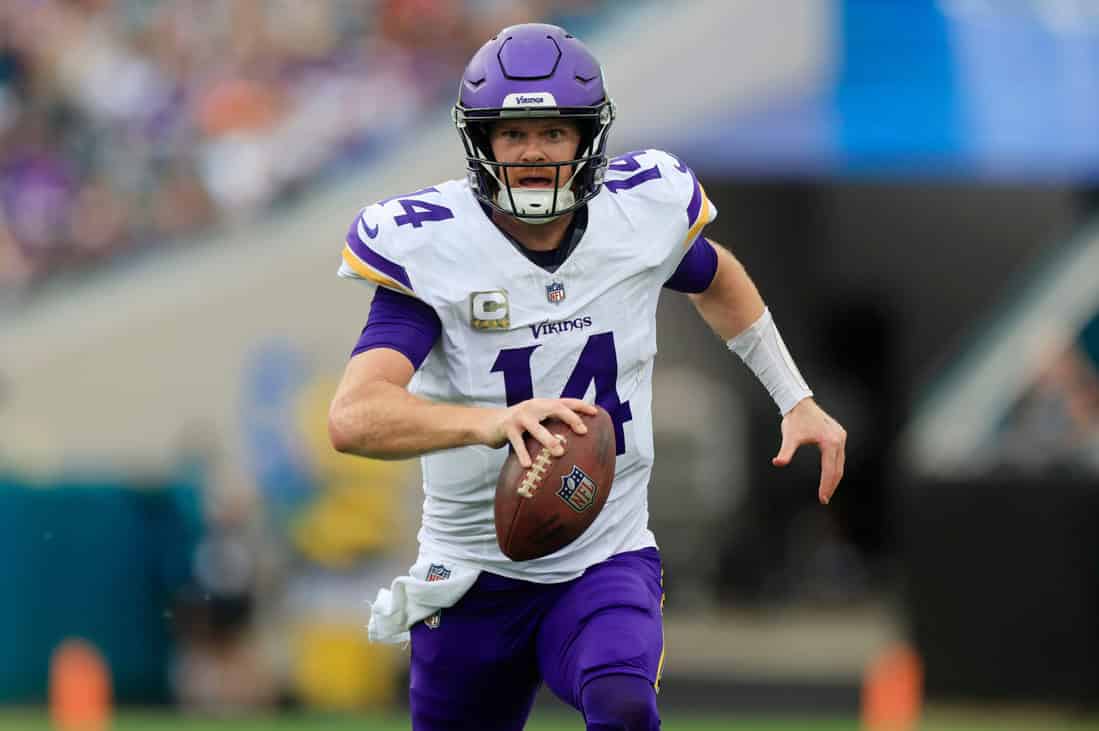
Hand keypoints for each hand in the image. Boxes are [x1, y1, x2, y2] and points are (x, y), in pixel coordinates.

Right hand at [482, 398, 597, 467]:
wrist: (489, 423)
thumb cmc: (519, 426)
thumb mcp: (536, 420)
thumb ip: (552, 425)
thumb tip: (575, 442)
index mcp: (543, 404)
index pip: (566, 401)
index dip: (581, 405)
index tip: (595, 412)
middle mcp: (533, 406)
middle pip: (556, 408)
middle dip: (571, 418)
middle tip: (583, 431)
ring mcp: (520, 416)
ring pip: (537, 428)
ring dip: (549, 440)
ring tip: (559, 452)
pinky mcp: (508, 428)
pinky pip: (517, 442)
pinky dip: (523, 453)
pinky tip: (528, 465)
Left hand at [772, 398, 846, 504]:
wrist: (799, 403)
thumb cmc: (795, 419)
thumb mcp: (789, 437)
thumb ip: (785, 452)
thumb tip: (777, 462)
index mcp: (830, 442)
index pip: (830, 470)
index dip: (826, 486)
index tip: (822, 498)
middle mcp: (839, 439)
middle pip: (838, 469)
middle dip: (831, 485)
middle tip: (825, 498)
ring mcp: (841, 436)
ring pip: (841, 463)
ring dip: (834, 477)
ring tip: (827, 490)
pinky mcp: (839, 434)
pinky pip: (840, 455)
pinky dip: (835, 467)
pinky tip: (830, 473)